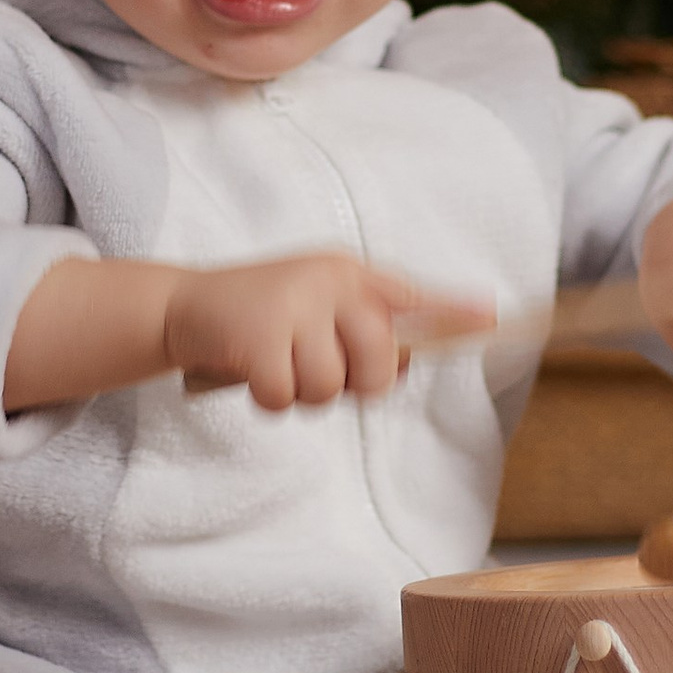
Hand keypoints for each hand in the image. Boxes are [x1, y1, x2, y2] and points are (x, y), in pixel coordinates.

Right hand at [163, 256, 492, 410]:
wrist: (181, 306)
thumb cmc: (260, 316)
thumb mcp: (314, 310)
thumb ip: (360, 330)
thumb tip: (408, 365)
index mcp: (347, 272)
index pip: (409, 294)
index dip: (451, 312)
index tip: (491, 319)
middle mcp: (326, 280)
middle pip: (377, 357)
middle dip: (356, 382)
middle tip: (320, 372)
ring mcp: (291, 304)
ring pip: (329, 386)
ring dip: (302, 393)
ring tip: (277, 365)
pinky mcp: (257, 336)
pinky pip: (285, 397)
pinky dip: (268, 399)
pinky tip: (251, 373)